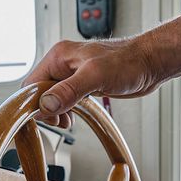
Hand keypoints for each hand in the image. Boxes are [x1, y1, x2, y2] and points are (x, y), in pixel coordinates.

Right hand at [22, 35, 161, 127]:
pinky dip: (65, 112)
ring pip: (51, 98)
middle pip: (39, 92)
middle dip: (45, 111)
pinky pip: (64, 100)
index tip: (43, 120)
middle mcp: (62, 64)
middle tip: (59, 123)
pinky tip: (72, 119)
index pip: (31, 84)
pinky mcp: (82, 84)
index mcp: (58, 57)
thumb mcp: (95, 77)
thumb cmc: (128, 63)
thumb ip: (69, 90)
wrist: (150, 63)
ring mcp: (72, 75)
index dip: (33, 104)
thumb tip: (46, 105)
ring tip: (66, 123)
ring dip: (54, 114)